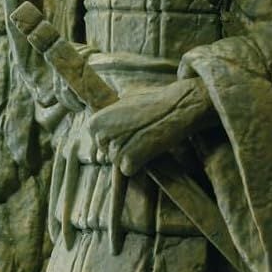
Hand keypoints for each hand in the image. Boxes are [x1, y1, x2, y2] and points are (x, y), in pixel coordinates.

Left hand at [89, 79, 214, 175]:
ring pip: (118, 163)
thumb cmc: (153, 101)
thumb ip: (111, 115)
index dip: (115, 140)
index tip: (129, 132)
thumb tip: (106, 122)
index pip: (98, 144)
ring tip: (146, 140)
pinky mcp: (129, 160)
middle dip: (123, 149)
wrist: (176, 106)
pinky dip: (139, 164)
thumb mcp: (123, 101)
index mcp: (94, 122)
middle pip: (108, 155)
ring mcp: (114, 149)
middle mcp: (100, 136)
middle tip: (140, 136)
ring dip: (133, 156)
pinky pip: (128, 171)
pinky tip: (148, 149)